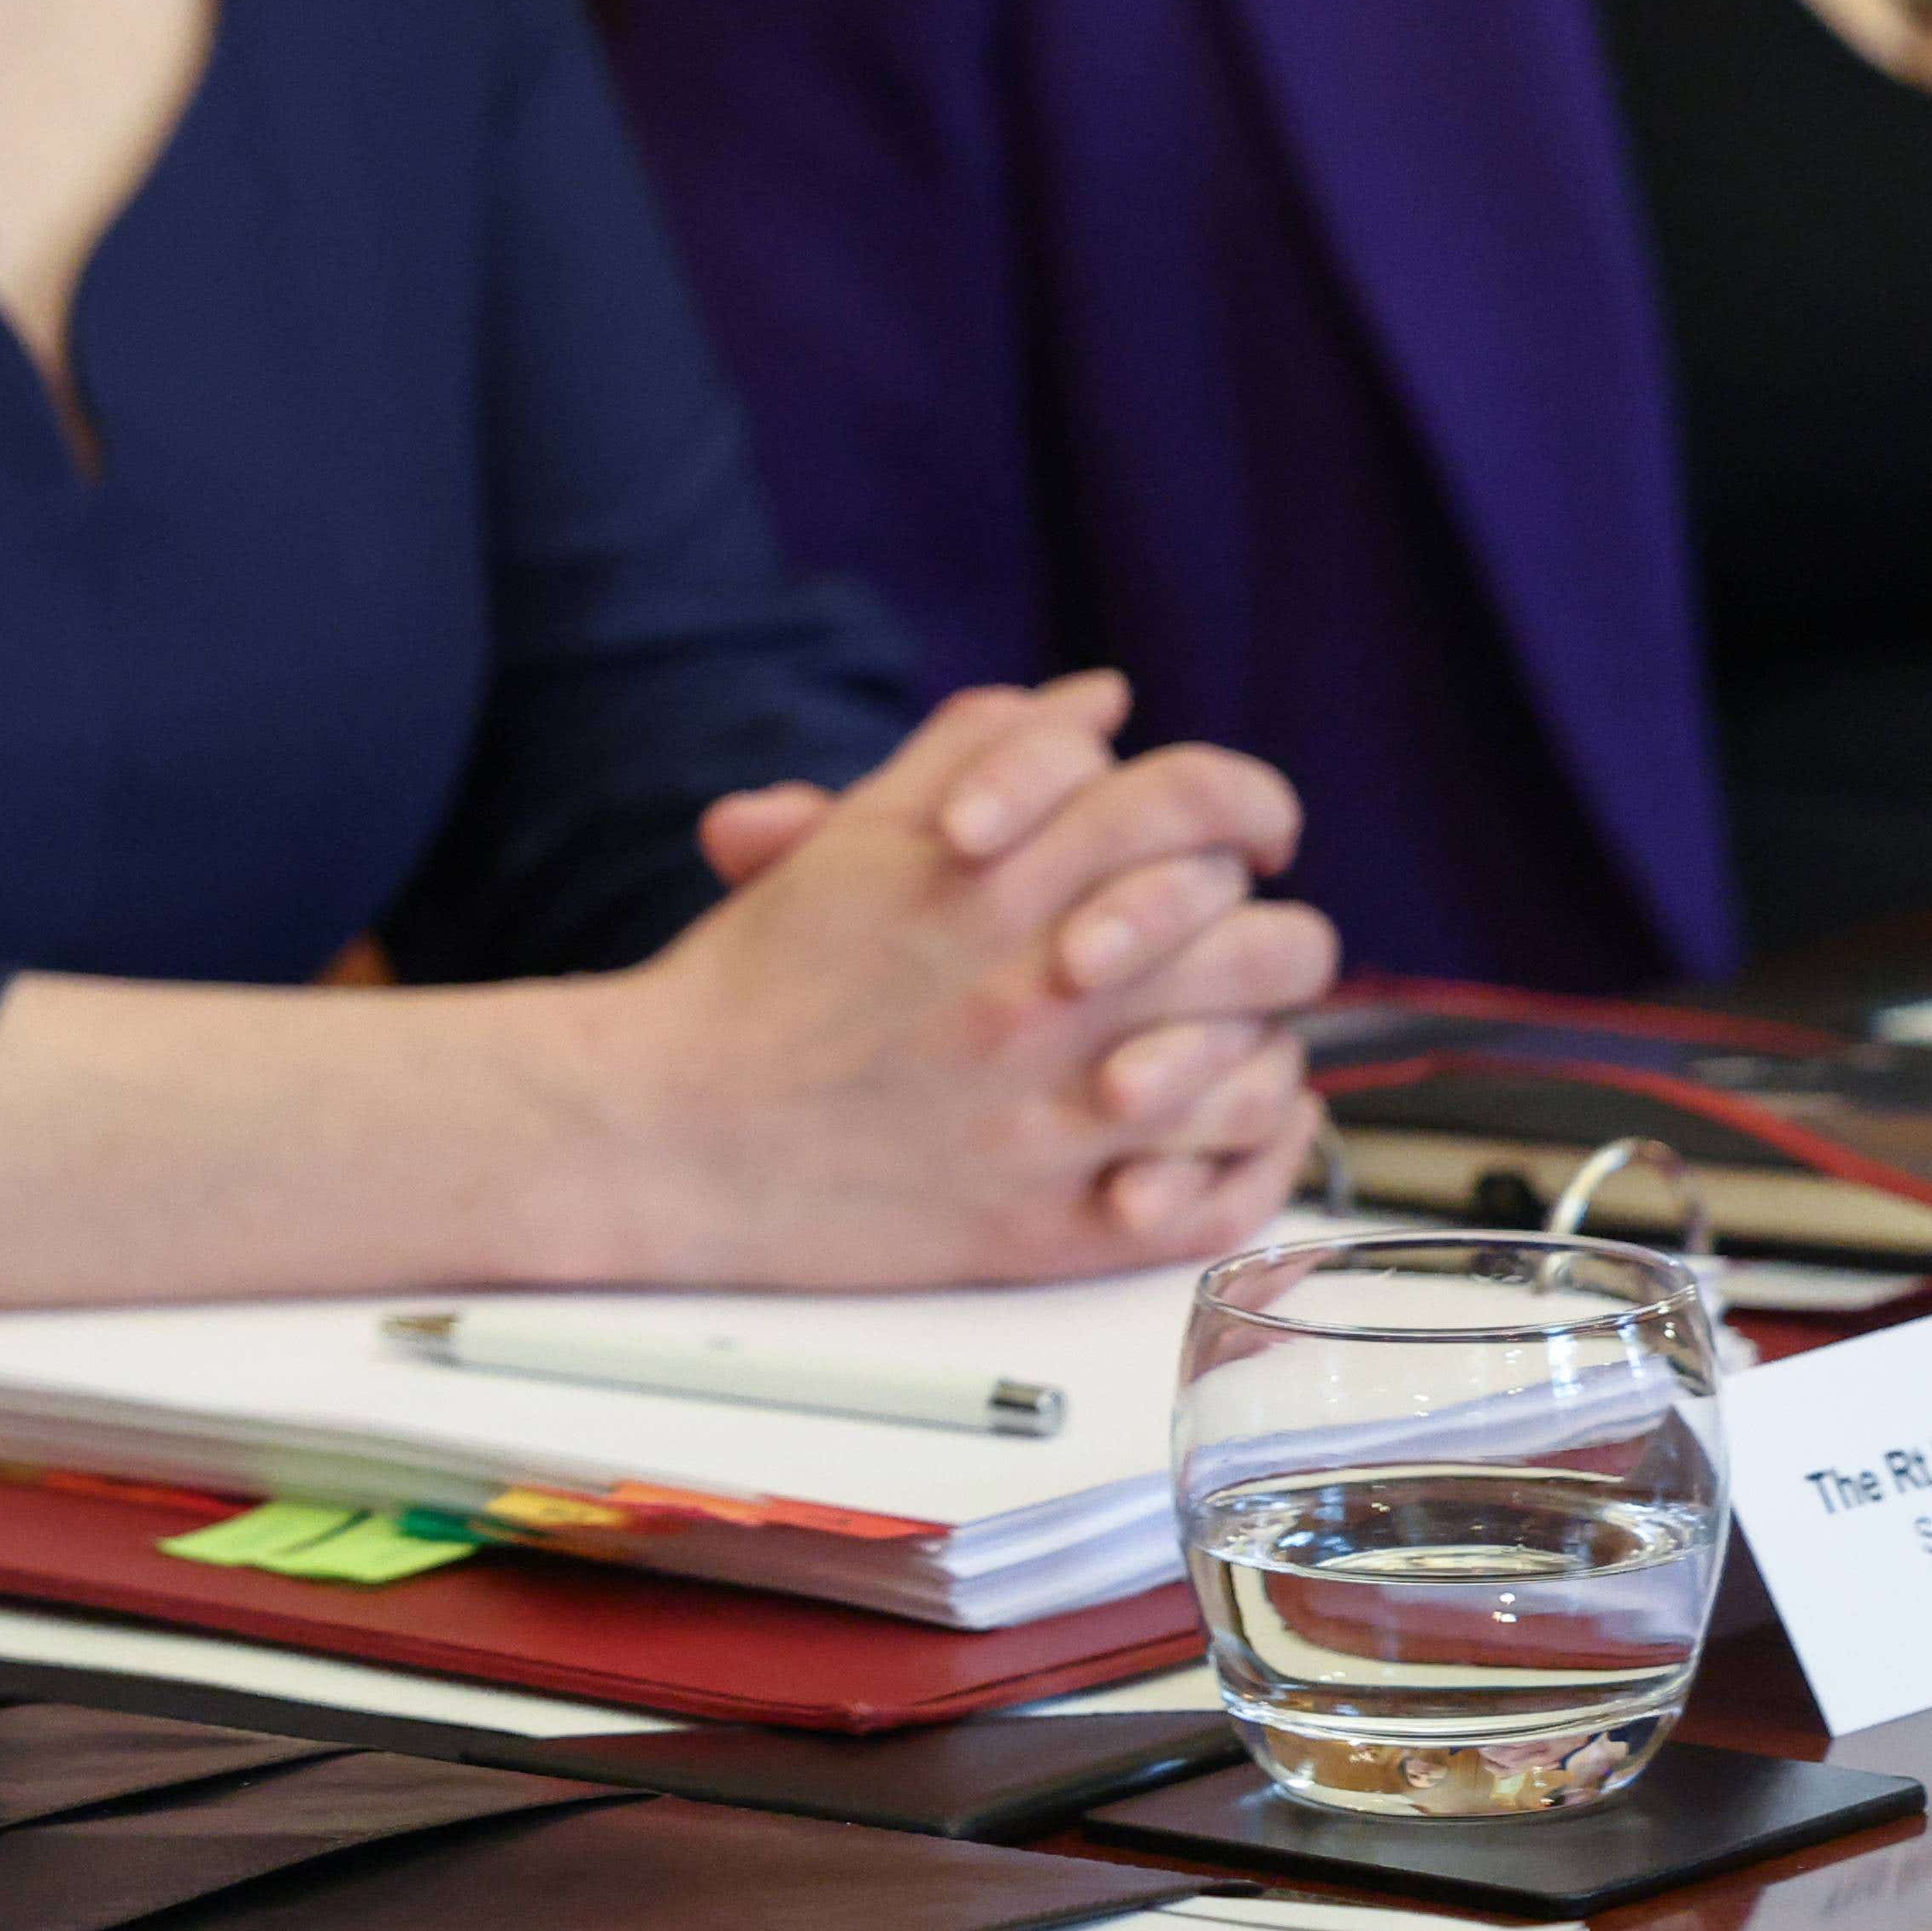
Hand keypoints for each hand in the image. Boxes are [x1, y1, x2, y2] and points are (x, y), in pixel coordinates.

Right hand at [609, 677, 1333, 1280]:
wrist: (663, 1132)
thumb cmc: (754, 982)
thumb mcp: (858, 837)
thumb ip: (980, 752)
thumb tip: (1096, 703)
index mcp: (1000, 884)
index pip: (1198, 802)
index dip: (1250, 802)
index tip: (1252, 832)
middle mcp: (1047, 995)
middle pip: (1267, 942)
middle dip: (1266, 932)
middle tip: (1235, 945)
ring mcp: (1060, 1119)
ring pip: (1265, 1070)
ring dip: (1262, 1044)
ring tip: (1227, 1037)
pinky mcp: (1055, 1227)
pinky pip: (1226, 1198)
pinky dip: (1256, 1157)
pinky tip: (1236, 1124)